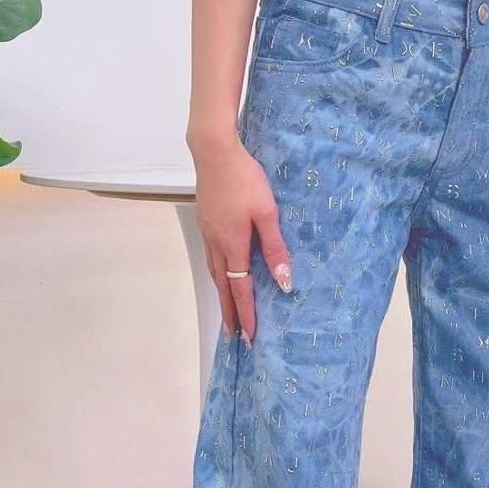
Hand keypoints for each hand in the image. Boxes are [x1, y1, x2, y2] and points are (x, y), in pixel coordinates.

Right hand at [192, 139, 292, 345]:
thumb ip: (275, 248)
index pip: (240, 289)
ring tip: (227, 310)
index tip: (249, 336)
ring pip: (214, 271)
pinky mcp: (205, 219)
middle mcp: (216, 243)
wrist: (214, 151)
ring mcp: (207, 231)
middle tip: (233, 335)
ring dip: (221, 293)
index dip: (246, 314)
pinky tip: (223, 271)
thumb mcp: (267, 213)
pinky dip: (218, 273)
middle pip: (223, 285)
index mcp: (233, 245)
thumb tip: (283, 282)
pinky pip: (211, 256)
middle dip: (229, 312)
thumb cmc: (245, 179)